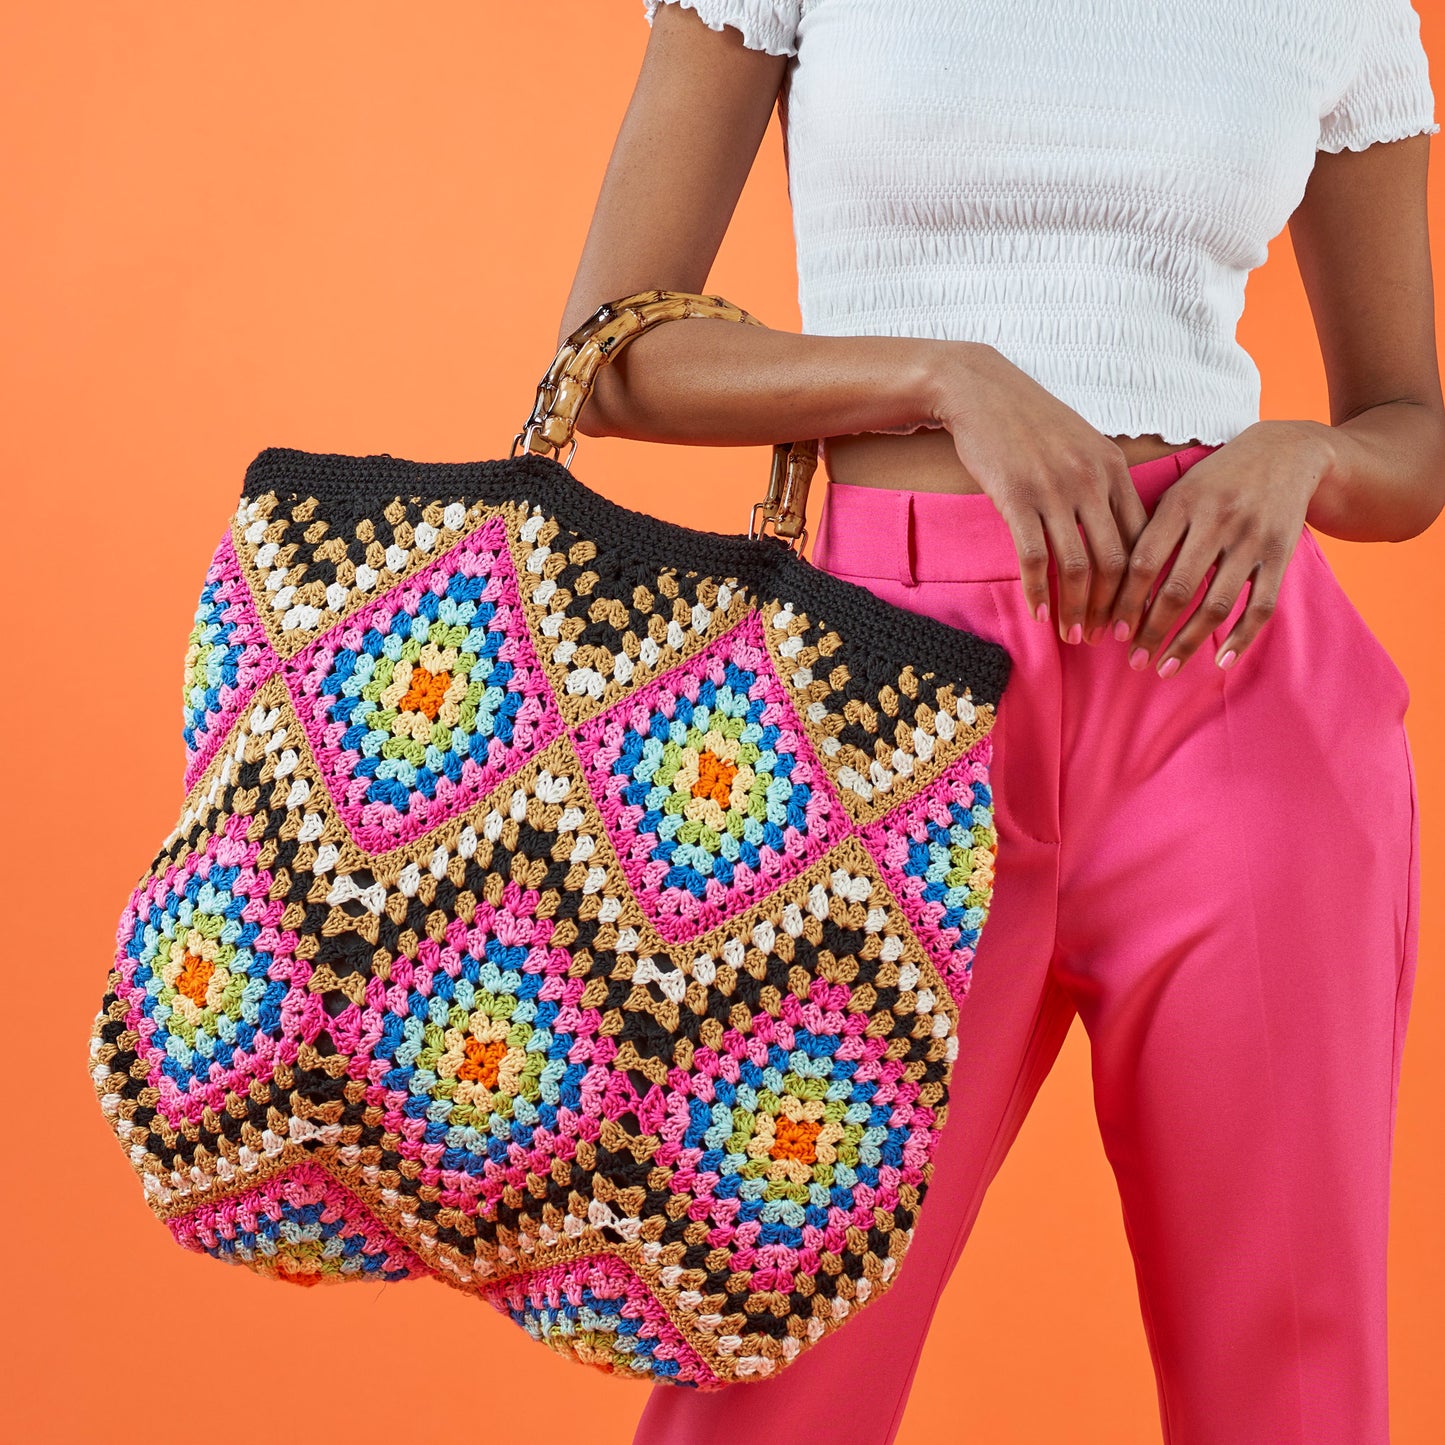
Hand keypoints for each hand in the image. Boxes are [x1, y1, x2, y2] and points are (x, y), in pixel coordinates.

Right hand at [927, 343, 1147, 641]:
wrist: (980, 390)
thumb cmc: (1029, 422)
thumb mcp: (1081, 443)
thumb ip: (1102, 484)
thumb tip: (1116, 534)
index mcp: (1113, 468)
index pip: (1141, 539)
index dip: (1141, 585)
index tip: (1135, 615)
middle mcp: (1090, 480)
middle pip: (1115, 561)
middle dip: (1113, 609)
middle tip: (1105, 639)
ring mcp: (1053, 489)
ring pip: (1077, 566)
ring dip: (1076, 609)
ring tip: (1072, 635)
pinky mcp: (1015, 497)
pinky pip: (1033, 557)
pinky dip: (1037, 591)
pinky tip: (1038, 613)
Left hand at [1106, 420, 1332, 675]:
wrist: (1288, 451)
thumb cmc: (1217, 479)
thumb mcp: (1179, 490)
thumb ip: (1150, 530)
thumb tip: (1110, 584)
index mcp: (1181, 503)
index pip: (1143, 562)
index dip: (1124, 602)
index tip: (1111, 631)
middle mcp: (1216, 521)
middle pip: (1177, 590)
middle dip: (1151, 631)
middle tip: (1134, 660)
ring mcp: (1251, 540)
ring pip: (1216, 604)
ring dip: (1188, 642)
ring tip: (1166, 667)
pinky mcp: (1280, 555)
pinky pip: (1260, 606)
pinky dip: (1241, 638)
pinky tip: (1220, 663)